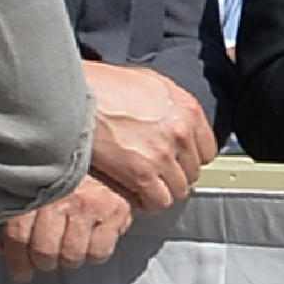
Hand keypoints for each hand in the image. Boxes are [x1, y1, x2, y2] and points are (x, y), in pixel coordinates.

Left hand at [0, 177, 134, 281]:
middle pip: (44, 251)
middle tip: (45, 259)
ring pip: (72, 256)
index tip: (21, 273)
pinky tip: (90, 242)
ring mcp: (89, 204)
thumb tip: (1, 247)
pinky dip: (94, 254)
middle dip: (43, 262)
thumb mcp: (36, 188)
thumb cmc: (69, 175)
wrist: (109, 154)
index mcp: (36, 188)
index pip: (18, 236)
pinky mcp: (115, 211)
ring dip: (68, 259)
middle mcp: (62, 196)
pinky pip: (99, 252)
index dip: (17, 262)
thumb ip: (16, 216)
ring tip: (69, 248)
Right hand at [79, 61, 212, 211]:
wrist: (75, 96)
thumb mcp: (149, 82)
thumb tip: (176, 119)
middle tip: (157, 175)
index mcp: (187, 109)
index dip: (189, 158)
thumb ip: (170, 104)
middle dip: (175, 175)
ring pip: (179, 190)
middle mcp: (180, 131)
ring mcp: (162, 153)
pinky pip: (159, 201)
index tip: (178, 162)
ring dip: (162, 191)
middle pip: (193, 172)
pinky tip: (137, 194)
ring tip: (146, 187)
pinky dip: (149, 202)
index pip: (208, 150)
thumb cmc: (104, 86)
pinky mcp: (141, 172)